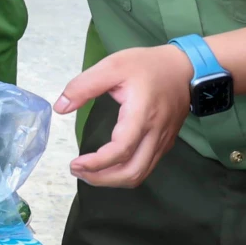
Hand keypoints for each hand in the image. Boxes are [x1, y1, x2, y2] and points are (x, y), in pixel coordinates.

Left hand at [54, 45, 190, 187]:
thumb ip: (83, 86)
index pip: (121, 151)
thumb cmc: (147, 65)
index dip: (97, 163)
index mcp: (141, 115)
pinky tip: (108, 165)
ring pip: (141, 173)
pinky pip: (146, 166)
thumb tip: (60, 107)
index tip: (76, 163)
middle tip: (78, 171)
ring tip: (89, 172)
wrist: (185, 67)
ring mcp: (163, 140)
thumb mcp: (111, 66)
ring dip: (113, 179)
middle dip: (102, 179)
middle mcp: (155, 133)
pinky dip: (125, 172)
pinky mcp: (165, 142)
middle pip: (132, 172)